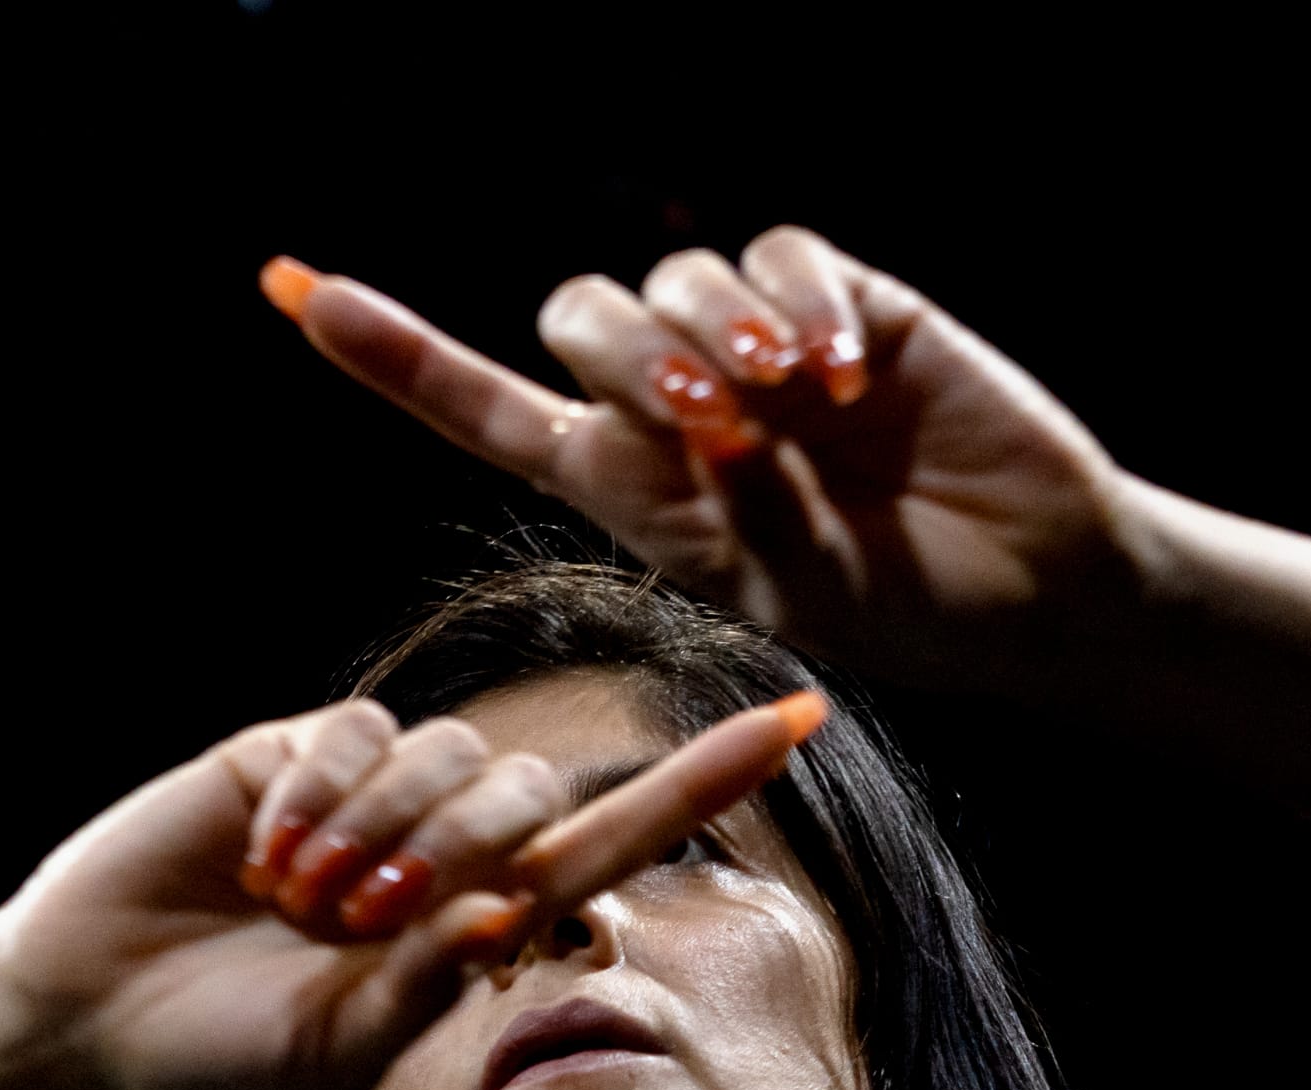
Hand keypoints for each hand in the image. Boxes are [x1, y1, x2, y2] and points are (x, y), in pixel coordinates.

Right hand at [0, 691, 823, 1089]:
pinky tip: (260, 849)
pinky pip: (353, 732)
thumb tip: (502, 908)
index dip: (704, 781)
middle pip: (529, 789)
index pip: (616, 836)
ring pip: (444, 753)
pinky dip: (316, 796)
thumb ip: (431, 982)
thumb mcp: (342, 1049)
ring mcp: (374, 788)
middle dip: (458, 850)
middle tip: (353, 923)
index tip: (804, 718)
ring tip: (294, 903)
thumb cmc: (229, 1052)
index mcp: (481, 919)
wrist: (96, 1013)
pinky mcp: (297, 746)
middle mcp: (444, 842)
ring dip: (377, 833)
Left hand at [263, 231, 1142, 690]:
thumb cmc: (894, 614)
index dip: (391, 351)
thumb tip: (668, 413)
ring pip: (678, 276)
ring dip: (719, 338)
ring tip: (792, 414)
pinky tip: (852, 377)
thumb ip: (684, 502)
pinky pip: (782, 254)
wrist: (1022, 592)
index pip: (483, 402)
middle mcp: (680, 404)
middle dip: (632, 359)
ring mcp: (760, 346)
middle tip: (716, 433)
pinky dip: (806, 307)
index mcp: (631, 483)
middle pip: (583, 312)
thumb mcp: (761, 583)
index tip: (288, 288)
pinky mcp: (845, 298)